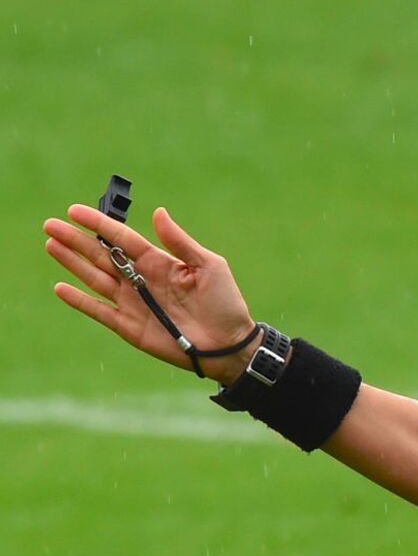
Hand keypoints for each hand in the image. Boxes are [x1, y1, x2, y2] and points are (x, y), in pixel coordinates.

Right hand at [44, 202, 258, 380]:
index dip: (99, 224)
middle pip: (102, 255)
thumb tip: (158, 212)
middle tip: (51, 224)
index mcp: (158, 261)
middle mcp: (140, 279)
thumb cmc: (224, 303)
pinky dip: (80, 300)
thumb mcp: (208, 266)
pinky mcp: (129, 326)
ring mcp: (133, 302)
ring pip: (95, 278)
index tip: (74, 210)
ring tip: (51, 244)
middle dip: (76, 240)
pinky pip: (100, 311)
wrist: (229, 345)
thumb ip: (180, 242)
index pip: (122, 238)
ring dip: (73, 262)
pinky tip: (61, 287)